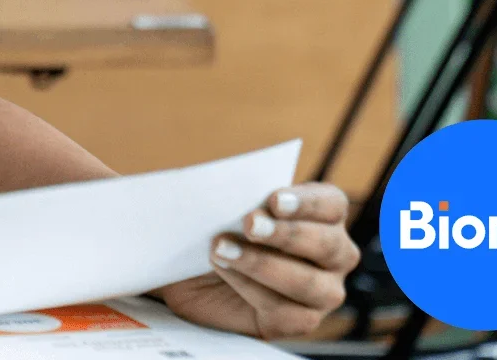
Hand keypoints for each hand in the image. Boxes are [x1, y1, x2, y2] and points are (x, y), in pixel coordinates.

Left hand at [155, 183, 361, 339]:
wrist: (188, 270)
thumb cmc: (209, 228)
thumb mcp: (208, 201)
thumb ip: (209, 187)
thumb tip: (164, 177)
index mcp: (322, 215)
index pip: (331, 204)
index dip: (307, 202)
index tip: (273, 199)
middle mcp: (332, 254)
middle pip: (327, 244)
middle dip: (287, 233)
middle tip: (249, 223)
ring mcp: (321, 291)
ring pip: (312, 284)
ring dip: (265, 264)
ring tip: (223, 249)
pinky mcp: (298, 319)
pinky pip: (289, 311)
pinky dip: (253, 289)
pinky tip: (226, 272)